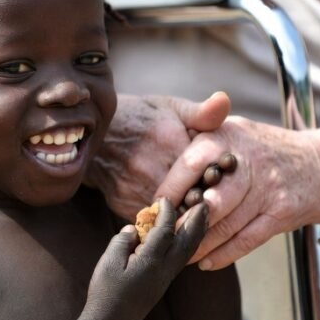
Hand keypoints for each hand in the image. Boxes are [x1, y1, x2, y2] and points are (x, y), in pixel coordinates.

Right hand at [86, 91, 230, 219]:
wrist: (95, 132)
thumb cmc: (142, 118)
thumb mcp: (173, 108)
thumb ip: (202, 112)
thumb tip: (225, 100)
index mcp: (169, 141)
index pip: (206, 171)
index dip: (218, 179)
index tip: (223, 182)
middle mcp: (150, 166)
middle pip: (190, 198)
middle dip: (203, 201)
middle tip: (214, 202)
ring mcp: (134, 186)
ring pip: (172, 213)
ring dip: (184, 214)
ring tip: (194, 209)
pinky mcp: (122, 202)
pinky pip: (152, 219)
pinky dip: (163, 219)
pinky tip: (172, 211)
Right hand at [86, 199, 207, 319]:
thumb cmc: (105, 292)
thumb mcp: (108, 261)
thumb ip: (122, 240)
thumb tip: (133, 228)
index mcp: (150, 262)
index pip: (166, 231)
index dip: (167, 212)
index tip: (166, 198)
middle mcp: (163, 270)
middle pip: (187, 241)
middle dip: (196, 221)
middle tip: (203, 203)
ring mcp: (165, 279)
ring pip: (187, 252)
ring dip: (196, 233)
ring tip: (202, 218)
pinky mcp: (162, 285)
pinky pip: (181, 260)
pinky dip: (187, 245)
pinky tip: (186, 239)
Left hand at [155, 116, 319, 269]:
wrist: (319, 164)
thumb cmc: (262, 149)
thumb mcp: (232, 129)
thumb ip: (199, 135)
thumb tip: (156, 154)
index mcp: (229, 136)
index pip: (193, 163)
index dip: (171, 188)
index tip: (154, 207)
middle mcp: (250, 161)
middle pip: (211, 199)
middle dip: (183, 223)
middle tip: (162, 238)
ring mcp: (268, 189)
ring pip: (227, 225)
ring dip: (200, 244)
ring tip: (179, 255)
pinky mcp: (282, 213)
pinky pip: (247, 239)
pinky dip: (224, 254)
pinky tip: (205, 261)